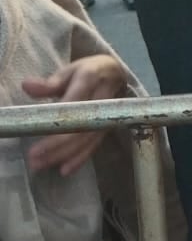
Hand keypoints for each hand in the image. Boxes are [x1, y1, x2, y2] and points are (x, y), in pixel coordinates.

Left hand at [21, 55, 130, 175]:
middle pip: (82, 125)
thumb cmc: (86, 72)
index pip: (74, 103)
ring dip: (66, 154)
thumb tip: (27, 85)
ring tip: (43, 165)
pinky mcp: (108, 125)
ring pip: (88, 137)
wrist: (115, 72)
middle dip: (58, 144)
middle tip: (35, 158)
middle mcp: (103, 97)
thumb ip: (49, 83)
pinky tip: (65, 169)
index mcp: (91, 78)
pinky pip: (96, 143)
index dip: (57, 122)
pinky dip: (81, 157)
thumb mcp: (69, 71)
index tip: (39, 132)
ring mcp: (108, 113)